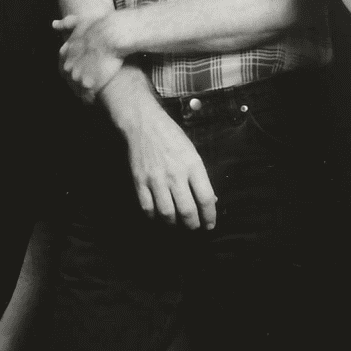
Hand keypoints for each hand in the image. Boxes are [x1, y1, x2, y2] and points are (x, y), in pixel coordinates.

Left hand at [55, 11, 125, 101]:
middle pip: (69, 80)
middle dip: (75, 85)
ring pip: (77, 90)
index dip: (71, 72)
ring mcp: (78, 76)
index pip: (63, 68)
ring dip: (82, 93)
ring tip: (88, 97)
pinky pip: (87, 97)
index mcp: (66, 53)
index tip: (77, 74)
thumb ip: (66, 24)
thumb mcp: (79, 22)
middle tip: (84, 87)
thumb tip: (54, 24)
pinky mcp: (89, 84)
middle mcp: (69, 66)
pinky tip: (93, 100)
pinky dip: (89, 99)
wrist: (111, 35)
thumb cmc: (98, 26)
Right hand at [102, 73, 217, 230]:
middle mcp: (175, 174)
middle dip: (193, 226)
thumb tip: (210, 201)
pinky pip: (147, 208)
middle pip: (187, 211)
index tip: (209, 225)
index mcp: (193, 165)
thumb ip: (200, 177)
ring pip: (167, 214)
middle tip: (194, 228)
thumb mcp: (192, 152)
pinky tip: (158, 215)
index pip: (206, 198)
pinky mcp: (139, 181)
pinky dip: (154, 217)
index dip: (210, 217)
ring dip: (174, 225)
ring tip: (177, 224)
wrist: (143, 123)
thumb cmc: (171, 137)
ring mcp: (156, 179)